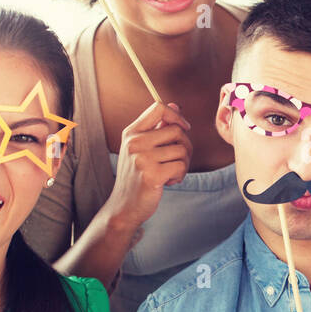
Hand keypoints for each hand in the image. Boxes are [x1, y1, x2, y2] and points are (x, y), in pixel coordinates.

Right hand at [103, 101, 192, 230]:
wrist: (124, 206)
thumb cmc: (138, 176)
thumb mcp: (143, 149)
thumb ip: (158, 128)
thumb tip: (176, 105)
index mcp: (131, 132)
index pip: (158, 108)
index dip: (176, 115)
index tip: (184, 128)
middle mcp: (134, 142)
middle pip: (176, 130)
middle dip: (185, 145)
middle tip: (178, 160)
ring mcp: (142, 158)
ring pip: (182, 150)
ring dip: (183, 164)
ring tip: (170, 173)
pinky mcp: (151, 175)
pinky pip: (181, 166)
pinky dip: (180, 176)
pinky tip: (168, 182)